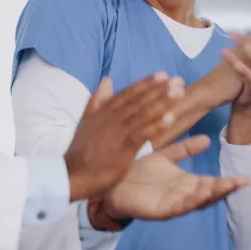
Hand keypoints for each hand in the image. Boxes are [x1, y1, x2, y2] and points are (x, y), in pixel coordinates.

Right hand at [64, 74, 180, 200]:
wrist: (72, 175)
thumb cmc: (82, 150)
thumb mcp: (87, 120)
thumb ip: (98, 100)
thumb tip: (107, 80)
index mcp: (104, 111)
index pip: (128, 93)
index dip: (146, 83)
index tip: (162, 74)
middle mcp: (112, 118)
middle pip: (139, 100)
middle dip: (159, 89)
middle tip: (178, 80)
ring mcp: (118, 133)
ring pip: (143, 114)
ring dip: (162, 103)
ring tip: (178, 93)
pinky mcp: (123, 149)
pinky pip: (142, 134)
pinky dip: (156, 126)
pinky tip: (170, 119)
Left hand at [102, 135, 249, 220]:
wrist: (111, 182)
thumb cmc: (137, 170)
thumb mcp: (164, 156)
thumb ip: (184, 149)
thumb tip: (207, 139)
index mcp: (184, 183)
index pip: (211, 183)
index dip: (227, 181)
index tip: (245, 177)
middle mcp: (181, 194)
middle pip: (208, 193)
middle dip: (225, 189)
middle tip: (243, 182)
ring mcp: (172, 203)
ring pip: (196, 201)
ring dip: (212, 194)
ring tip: (227, 186)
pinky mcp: (160, 210)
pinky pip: (178, 206)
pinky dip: (191, 201)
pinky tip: (201, 193)